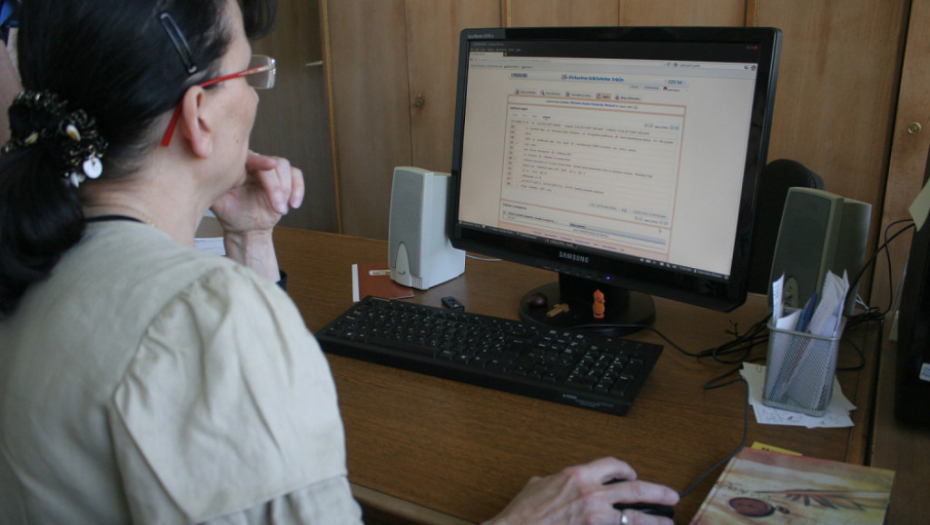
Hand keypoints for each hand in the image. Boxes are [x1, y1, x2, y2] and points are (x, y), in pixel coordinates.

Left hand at [211, 152, 303, 280]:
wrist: (247, 228)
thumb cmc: (231, 214)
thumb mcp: (218, 203)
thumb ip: (215, 188)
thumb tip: (210, 176)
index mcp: (240, 165)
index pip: (252, 157)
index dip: (261, 160)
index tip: (269, 165)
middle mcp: (256, 164)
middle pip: (272, 164)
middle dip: (276, 187)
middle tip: (277, 208)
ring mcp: (272, 171)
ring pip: (285, 167)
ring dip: (287, 189)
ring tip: (281, 209)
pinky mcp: (286, 180)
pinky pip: (297, 176)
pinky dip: (299, 189)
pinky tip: (294, 204)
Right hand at [486, 457, 678, 524]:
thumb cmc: (523, 514)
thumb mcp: (539, 485)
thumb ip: (557, 481)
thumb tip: (563, 484)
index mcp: (577, 476)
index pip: (613, 465)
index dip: (627, 469)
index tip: (632, 476)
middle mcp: (591, 495)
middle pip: (635, 491)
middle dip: (658, 492)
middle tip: (671, 496)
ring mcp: (594, 519)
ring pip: (634, 519)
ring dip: (654, 521)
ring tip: (666, 522)